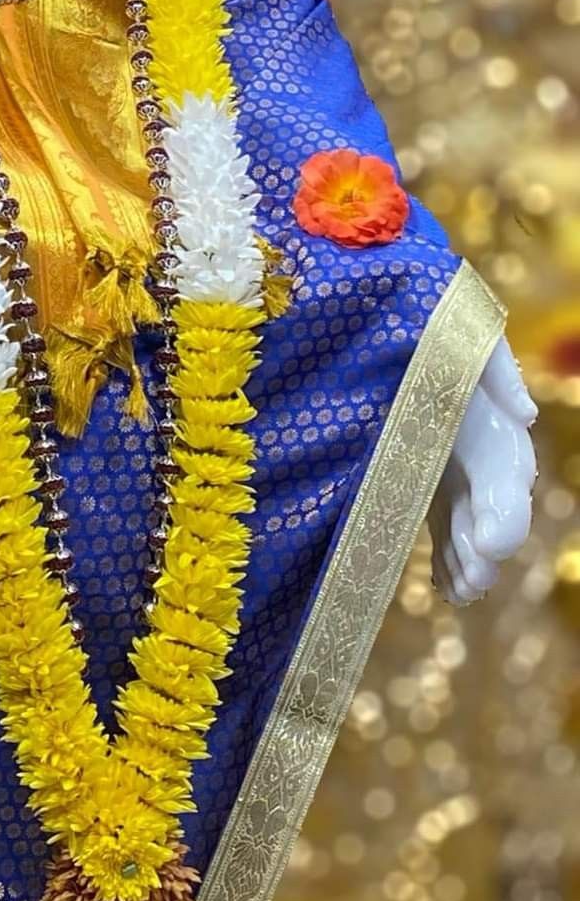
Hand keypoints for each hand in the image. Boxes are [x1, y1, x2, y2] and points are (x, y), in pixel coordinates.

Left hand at [428, 337, 537, 606]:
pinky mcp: (425, 479)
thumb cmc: (419, 314)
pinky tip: (445, 586)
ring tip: (462, 589)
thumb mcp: (454, 323)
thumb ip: (490, 363)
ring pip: (470, 521)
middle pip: (493, 503)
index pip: (507, 466)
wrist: (375, 312)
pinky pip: (443, 524)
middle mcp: (477, 442)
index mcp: (486, 409)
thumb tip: (524, 413)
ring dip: (468, 559)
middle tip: (476, 577)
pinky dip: (446, 557)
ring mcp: (452, 464)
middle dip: (486, 543)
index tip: (493, 541)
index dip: (504, 508)